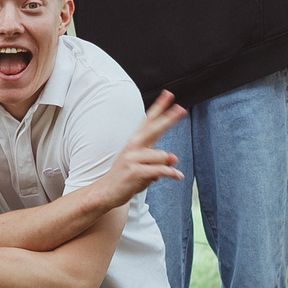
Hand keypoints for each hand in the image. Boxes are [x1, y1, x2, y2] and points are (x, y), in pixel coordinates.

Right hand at [88, 92, 186, 208]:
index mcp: (135, 142)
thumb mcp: (143, 166)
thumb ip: (159, 160)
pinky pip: (160, 170)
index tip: (169, 95)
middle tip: (181, 109)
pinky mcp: (135, 171)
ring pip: (162, 156)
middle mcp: (133, 146)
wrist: (106, 192)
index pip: (149, 121)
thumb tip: (173, 158)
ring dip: (167, 166)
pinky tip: (178, 175)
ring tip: (166, 172)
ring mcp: (132, 158)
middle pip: (154, 128)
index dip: (159, 107)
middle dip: (168, 118)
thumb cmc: (126, 177)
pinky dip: (171, 174)